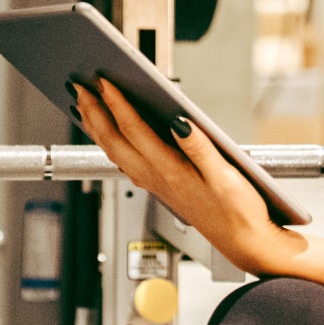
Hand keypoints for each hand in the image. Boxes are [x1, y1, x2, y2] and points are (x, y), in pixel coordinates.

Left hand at [72, 78, 303, 277]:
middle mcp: (156, 178)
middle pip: (113, 140)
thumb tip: (179, 120)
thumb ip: (200, 147)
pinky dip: (109, 141)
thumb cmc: (239, 212)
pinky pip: (123, 160)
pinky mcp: (160, 186)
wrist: (245, 243)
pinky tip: (110, 133)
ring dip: (96, 126)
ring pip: (114, 151)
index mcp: (171, 171)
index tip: (104, 81)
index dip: (117, 103)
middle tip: (78, 85)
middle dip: (93, 111)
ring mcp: (155, 183)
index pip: (134, 130)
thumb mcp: (226, 176)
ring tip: (84, 103)